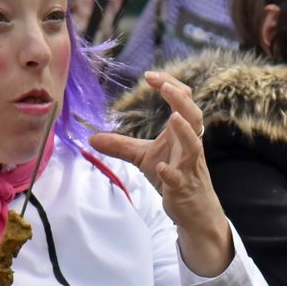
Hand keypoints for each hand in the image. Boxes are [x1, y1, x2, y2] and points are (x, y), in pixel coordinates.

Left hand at [90, 72, 232, 276]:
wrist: (194, 210)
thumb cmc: (173, 177)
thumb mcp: (144, 158)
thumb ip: (121, 146)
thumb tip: (92, 138)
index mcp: (182, 133)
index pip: (184, 101)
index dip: (170, 85)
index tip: (149, 75)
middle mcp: (189, 146)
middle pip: (194, 116)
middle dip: (181, 100)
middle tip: (165, 86)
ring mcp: (188, 167)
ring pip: (194, 145)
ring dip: (185, 131)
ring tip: (174, 117)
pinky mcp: (183, 188)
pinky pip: (180, 178)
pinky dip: (172, 172)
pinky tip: (162, 166)